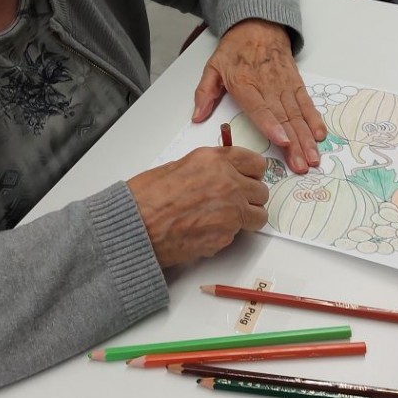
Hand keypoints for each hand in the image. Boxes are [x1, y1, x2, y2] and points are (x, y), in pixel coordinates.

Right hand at [128, 147, 268, 267]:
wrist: (136, 226)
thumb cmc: (147, 198)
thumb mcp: (179, 166)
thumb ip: (207, 169)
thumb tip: (221, 176)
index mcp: (216, 161)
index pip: (256, 163)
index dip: (254, 173)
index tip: (251, 178)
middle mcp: (229, 183)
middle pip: (261, 191)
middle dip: (250, 198)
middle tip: (235, 202)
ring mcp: (231, 211)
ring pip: (258, 216)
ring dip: (246, 218)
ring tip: (225, 220)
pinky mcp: (226, 236)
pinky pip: (238, 235)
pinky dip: (226, 235)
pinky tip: (205, 231)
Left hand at [192, 19, 325, 173]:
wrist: (258, 25)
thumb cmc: (234, 50)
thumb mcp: (213, 67)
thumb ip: (204, 93)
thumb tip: (196, 116)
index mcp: (245, 84)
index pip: (260, 108)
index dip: (271, 125)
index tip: (282, 141)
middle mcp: (268, 86)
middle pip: (283, 118)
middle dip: (295, 143)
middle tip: (302, 165)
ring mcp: (284, 85)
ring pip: (298, 114)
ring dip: (307, 138)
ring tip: (313, 157)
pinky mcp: (296, 83)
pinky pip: (306, 103)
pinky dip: (314, 119)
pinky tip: (320, 135)